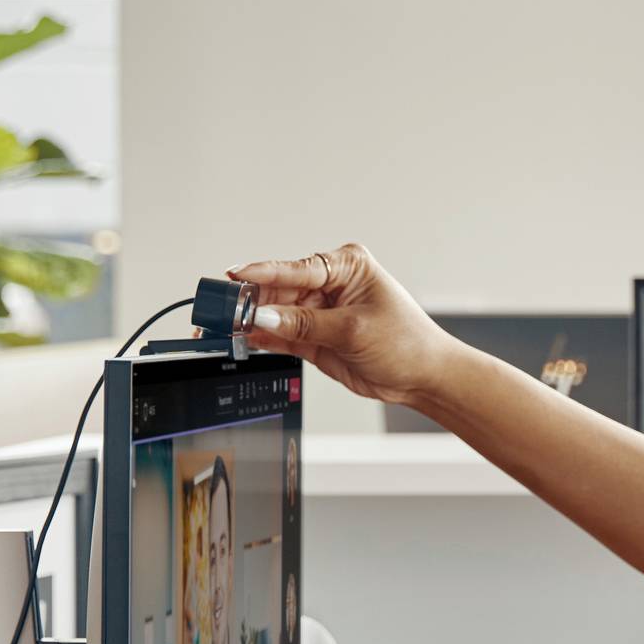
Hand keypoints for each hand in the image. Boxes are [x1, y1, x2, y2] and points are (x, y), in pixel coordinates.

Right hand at [228, 244, 467, 406]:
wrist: (423, 377)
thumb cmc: (406, 342)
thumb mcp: (353, 330)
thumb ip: (305, 324)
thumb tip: (264, 318)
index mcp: (346, 265)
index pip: (295, 267)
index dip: (261, 273)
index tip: (233, 276)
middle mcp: (330, 284)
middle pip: (278, 289)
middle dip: (249, 301)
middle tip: (219, 310)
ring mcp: (320, 311)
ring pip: (275, 313)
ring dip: (251, 322)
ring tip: (223, 327)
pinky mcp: (315, 337)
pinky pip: (281, 334)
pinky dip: (262, 339)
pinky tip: (243, 340)